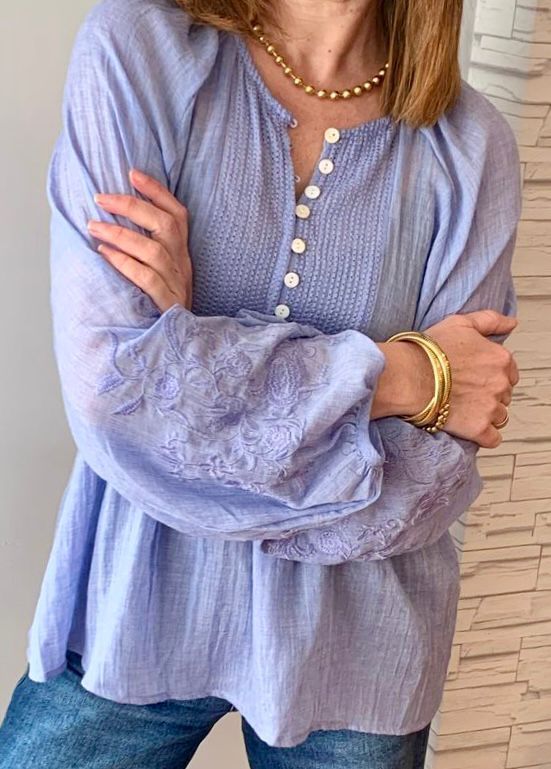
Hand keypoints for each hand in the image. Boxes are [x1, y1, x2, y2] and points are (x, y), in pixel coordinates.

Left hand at [86, 168, 192, 311]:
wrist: (178, 345)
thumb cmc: (160, 305)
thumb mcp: (161, 273)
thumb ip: (146, 249)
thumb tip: (111, 222)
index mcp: (182, 254)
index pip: (177, 215)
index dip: (157, 192)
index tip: (132, 173)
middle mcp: (182, 265)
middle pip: (166, 226)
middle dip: (133, 207)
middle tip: (102, 198)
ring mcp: (177, 285)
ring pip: (153, 250)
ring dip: (120, 234)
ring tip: (93, 226)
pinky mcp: (167, 305)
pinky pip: (147, 279)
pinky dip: (124, 263)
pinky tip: (104, 254)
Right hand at [374, 310, 518, 448]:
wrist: (409, 376)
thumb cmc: (428, 351)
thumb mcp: (460, 323)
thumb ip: (490, 320)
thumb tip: (512, 324)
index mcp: (500, 358)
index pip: (510, 372)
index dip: (492, 375)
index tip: (476, 377)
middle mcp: (500, 383)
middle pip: (505, 395)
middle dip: (489, 395)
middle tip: (466, 392)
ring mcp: (490, 407)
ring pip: (500, 417)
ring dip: (486, 415)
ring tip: (465, 409)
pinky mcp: (478, 428)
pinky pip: (492, 439)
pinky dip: (484, 436)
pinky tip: (470, 428)